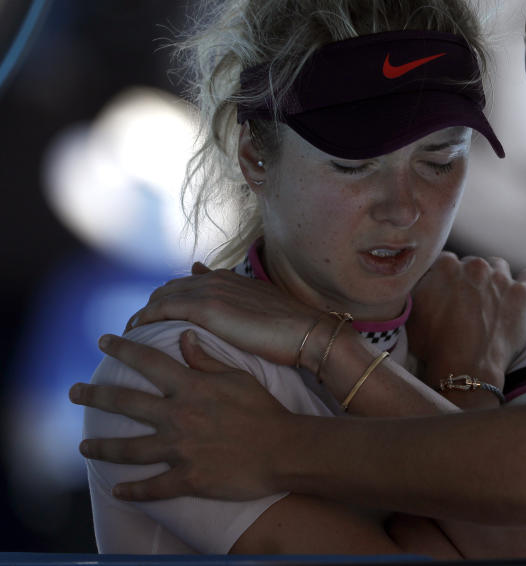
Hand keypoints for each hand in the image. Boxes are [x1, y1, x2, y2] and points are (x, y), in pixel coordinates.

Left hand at [70, 331, 290, 500]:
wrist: (284, 449)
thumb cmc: (264, 410)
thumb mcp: (238, 377)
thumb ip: (207, 360)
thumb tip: (184, 338)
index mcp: (191, 387)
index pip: (149, 363)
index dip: (124, 349)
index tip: (104, 340)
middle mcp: (179, 416)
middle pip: (127, 404)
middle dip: (96, 395)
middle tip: (74, 391)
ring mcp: (181, 450)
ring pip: (130, 449)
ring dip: (103, 447)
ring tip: (84, 446)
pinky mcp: (188, 478)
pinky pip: (153, 487)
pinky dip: (132, 491)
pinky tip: (117, 490)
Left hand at [126, 262, 318, 365]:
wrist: (308, 333)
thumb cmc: (290, 330)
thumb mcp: (260, 308)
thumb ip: (235, 297)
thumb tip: (206, 275)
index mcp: (229, 279)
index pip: (185, 283)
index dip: (167, 301)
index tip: (154, 321)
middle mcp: (216, 279)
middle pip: (167, 288)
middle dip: (149, 308)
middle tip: (135, 332)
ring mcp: (211, 291)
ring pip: (161, 297)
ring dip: (142, 314)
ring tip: (129, 337)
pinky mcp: (208, 308)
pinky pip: (164, 309)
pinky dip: (146, 319)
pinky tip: (137, 334)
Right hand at [407, 252, 525, 387]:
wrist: (465, 369)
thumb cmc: (434, 347)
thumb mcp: (411, 314)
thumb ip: (418, 289)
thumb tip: (422, 281)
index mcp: (445, 266)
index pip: (447, 262)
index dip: (447, 280)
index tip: (448, 294)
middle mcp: (474, 266)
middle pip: (474, 265)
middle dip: (471, 280)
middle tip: (469, 303)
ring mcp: (501, 278)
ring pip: (499, 267)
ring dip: (495, 280)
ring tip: (492, 299)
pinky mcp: (522, 294)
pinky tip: (519, 294)